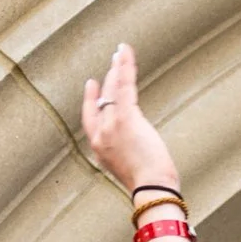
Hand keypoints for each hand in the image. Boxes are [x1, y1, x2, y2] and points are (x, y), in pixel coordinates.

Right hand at [82, 41, 177, 200]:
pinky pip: (124, 86)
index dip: (90, 99)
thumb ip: (125, 148)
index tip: (92, 83)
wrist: (151, 188)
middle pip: (102, 99)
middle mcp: (100, 134)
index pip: (89, 117)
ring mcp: (111, 125)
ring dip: (117, 68)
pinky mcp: (126, 117)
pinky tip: (125, 53)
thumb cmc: (147, 184)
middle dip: (109, 79)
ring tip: (121, 52)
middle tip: (114, 62)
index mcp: (98, 146)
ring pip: (113, 90)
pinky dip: (125, 67)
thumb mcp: (128, 165)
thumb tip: (136, 140)